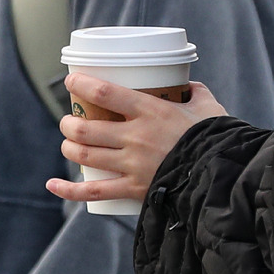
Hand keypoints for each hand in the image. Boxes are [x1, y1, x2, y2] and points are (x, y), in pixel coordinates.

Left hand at [46, 73, 226, 202]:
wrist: (222, 176)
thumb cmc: (216, 138)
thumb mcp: (206, 107)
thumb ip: (194, 93)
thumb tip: (186, 86)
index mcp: (150, 112)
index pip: (105, 93)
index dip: (81, 85)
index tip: (70, 81)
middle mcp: (135, 138)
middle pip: (86, 128)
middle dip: (69, 123)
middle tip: (67, 120)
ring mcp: (131, 165)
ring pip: (85, 155)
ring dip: (69, 147)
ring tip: (67, 142)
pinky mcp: (131, 189)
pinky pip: (93, 192)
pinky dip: (68, 189)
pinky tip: (52, 184)